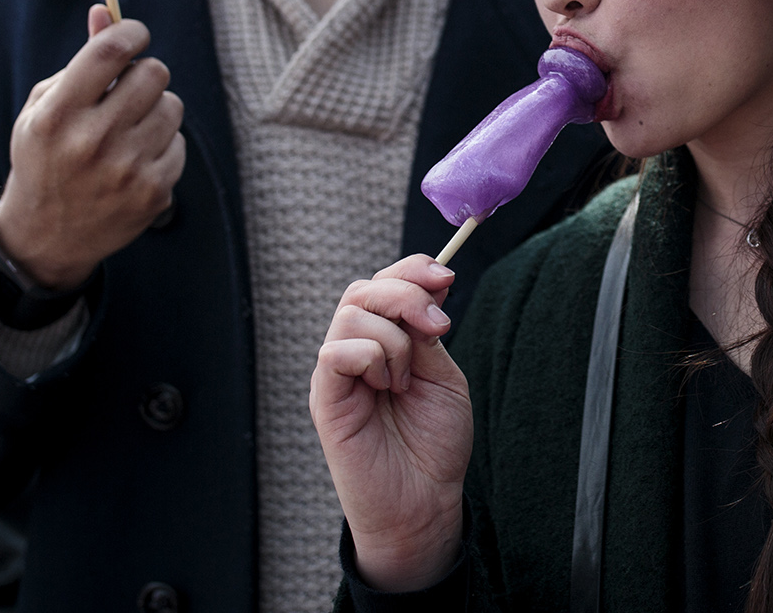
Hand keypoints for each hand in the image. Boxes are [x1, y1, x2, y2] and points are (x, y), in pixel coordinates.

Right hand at [0, 7, 186, 288]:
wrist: (47, 237)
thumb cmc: (45, 158)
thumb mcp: (44, 108)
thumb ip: (79, 60)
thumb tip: (106, 12)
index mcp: (58, 115)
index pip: (110, 50)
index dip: (131, 31)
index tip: (135, 34)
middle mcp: (93, 141)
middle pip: (154, 72)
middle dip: (144, 72)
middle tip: (129, 88)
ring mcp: (127, 170)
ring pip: (172, 105)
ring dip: (155, 109)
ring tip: (127, 130)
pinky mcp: (154, 192)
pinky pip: (178, 142)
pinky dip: (162, 145)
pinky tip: (135, 161)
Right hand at [311, 255, 470, 592]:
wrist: (424, 502)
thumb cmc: (433, 445)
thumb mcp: (442, 376)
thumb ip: (427, 332)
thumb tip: (432, 280)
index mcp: (385, 340)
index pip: (384, 282)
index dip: (412, 269)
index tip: (447, 278)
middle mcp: (355, 350)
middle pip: (364, 288)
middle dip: (406, 295)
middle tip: (438, 328)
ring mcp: (337, 373)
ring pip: (352, 314)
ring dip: (393, 340)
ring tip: (404, 381)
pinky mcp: (324, 398)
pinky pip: (335, 352)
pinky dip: (370, 358)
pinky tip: (385, 389)